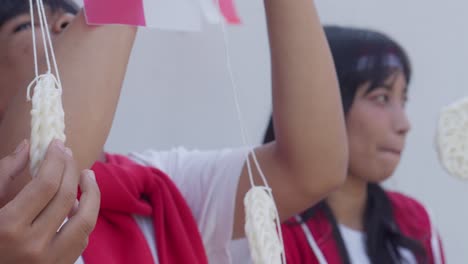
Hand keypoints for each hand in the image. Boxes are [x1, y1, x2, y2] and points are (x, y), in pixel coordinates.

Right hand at [0, 139, 99, 263]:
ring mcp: (50, 261)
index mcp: (8, 228)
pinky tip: (78, 205)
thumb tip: (28, 146)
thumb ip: (4, 175)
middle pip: (66, 197)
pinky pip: (82, 239)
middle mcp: (32, 246)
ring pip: (85, 220)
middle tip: (69, 154)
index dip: (55, 160)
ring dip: (91, 194)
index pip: (45, 185)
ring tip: (87, 175)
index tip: (57, 145)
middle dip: (70, 169)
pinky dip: (83, 218)